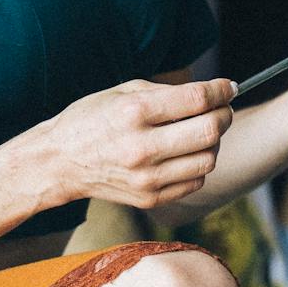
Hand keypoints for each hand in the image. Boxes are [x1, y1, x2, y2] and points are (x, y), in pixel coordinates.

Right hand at [29, 78, 235, 209]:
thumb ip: (169, 93)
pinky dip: (198, 165)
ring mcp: (146, 177)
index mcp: (134, 113)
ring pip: (208, 159)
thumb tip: (214, 93)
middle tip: (221, 109)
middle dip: (224, 115)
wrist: (59, 162)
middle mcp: (141, 147)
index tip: (228, 87)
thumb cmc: (93, 119)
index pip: (197, 100)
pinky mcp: (149, 198)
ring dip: (213, 142)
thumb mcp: (124, 92)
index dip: (221, 91)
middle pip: (209, 131)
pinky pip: (195, 181)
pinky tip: (185, 154)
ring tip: (200, 132)